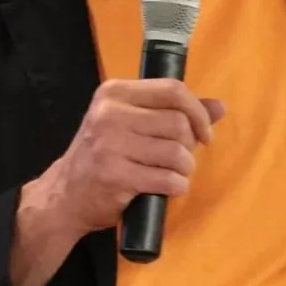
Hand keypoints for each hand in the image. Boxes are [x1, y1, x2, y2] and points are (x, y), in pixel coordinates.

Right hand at [9, 80, 224, 285]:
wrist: (65, 195)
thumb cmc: (104, 156)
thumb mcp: (132, 124)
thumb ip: (173, 112)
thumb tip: (220, 106)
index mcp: (115, 93)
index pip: (173, 90)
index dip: (198, 112)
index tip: (204, 132)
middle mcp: (110, 114)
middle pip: (178, 123)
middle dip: (188, 146)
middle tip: (178, 159)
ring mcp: (110, 145)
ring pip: (177, 153)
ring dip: (184, 169)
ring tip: (171, 174)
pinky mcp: (115, 175)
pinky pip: (168, 179)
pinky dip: (176, 187)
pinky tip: (166, 188)